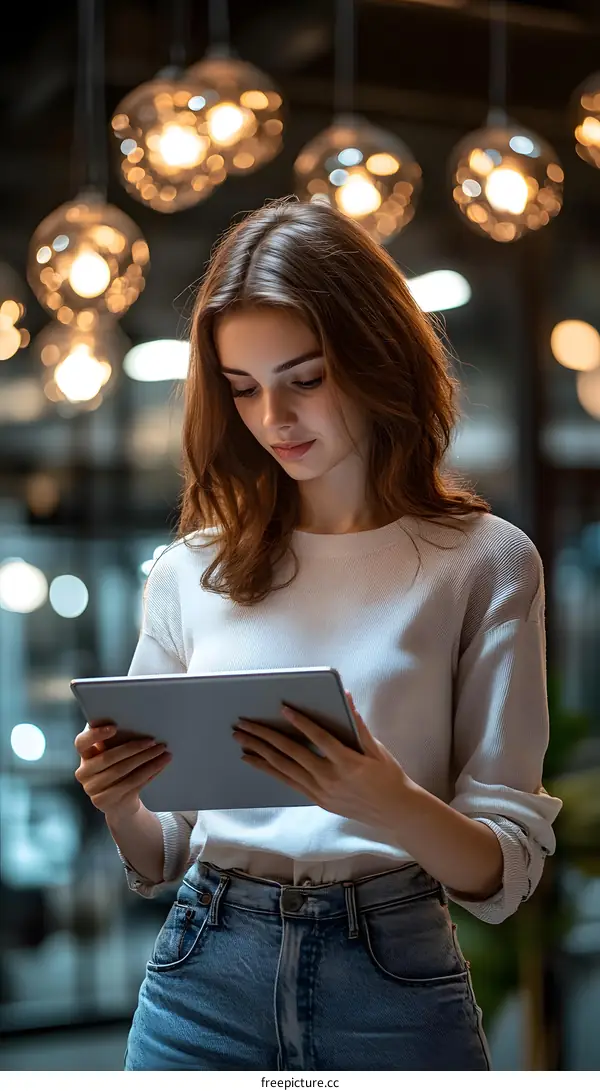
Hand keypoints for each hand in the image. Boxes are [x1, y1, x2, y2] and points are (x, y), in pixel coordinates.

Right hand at [74, 720, 171, 820]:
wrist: (119, 803)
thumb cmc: (117, 769)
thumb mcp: (112, 754)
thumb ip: (115, 741)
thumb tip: (138, 722)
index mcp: (84, 755)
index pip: (81, 742)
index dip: (96, 734)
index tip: (114, 727)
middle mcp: (83, 773)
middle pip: (108, 757)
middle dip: (134, 748)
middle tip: (153, 741)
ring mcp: (93, 790)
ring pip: (123, 771)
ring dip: (146, 760)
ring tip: (163, 752)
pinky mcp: (106, 802)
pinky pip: (132, 784)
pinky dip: (149, 772)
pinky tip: (160, 765)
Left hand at [232, 691, 410, 828]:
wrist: (393, 812)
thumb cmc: (388, 776)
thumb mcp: (377, 749)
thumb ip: (358, 725)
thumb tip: (346, 698)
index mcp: (348, 763)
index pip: (319, 738)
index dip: (300, 722)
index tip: (282, 709)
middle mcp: (330, 778)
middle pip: (291, 754)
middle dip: (264, 737)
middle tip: (244, 724)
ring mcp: (321, 791)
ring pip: (284, 769)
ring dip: (259, 753)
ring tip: (241, 741)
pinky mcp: (317, 799)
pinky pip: (288, 782)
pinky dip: (269, 770)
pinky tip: (254, 761)